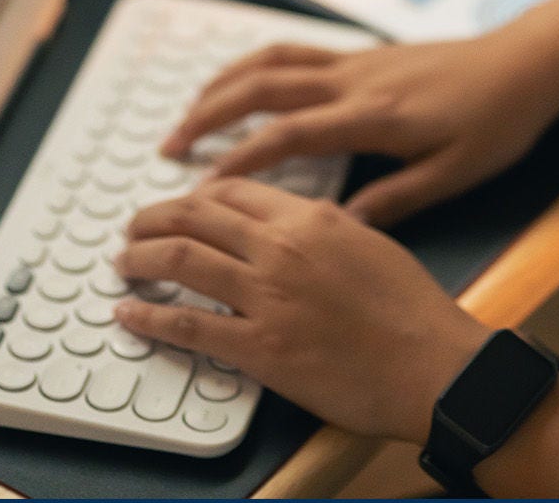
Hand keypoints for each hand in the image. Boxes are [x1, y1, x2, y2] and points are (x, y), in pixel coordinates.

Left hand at [114, 176, 488, 442]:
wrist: (434, 365)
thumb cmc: (412, 309)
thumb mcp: (370, 242)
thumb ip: (324, 227)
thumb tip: (295, 221)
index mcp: (310, 218)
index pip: (231, 193)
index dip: (194, 197)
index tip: (179, 207)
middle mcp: (281, 249)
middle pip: (194, 217)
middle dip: (152, 219)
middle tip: (134, 230)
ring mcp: (267, 298)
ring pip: (180, 262)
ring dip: (140, 260)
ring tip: (124, 264)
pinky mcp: (260, 349)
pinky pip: (188, 327)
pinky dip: (149, 319)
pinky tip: (130, 316)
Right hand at [159, 32, 558, 225]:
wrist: (526, 63)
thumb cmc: (497, 122)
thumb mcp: (455, 174)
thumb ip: (397, 198)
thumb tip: (342, 224)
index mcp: (374, 117)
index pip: (289, 135)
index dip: (239, 160)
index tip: (200, 188)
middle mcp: (355, 81)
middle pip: (262, 87)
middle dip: (207, 115)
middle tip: (168, 149)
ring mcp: (355, 62)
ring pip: (270, 61)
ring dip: (221, 85)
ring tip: (185, 115)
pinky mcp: (361, 54)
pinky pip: (293, 52)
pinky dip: (253, 65)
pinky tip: (236, 85)